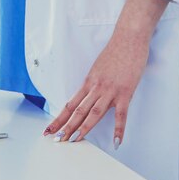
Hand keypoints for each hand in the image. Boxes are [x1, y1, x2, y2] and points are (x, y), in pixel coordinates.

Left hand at [43, 29, 149, 147]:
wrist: (128, 38)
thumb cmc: (115, 50)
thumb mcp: (99, 67)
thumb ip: (94, 82)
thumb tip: (89, 95)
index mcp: (88, 81)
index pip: (70, 104)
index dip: (59, 117)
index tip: (51, 128)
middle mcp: (96, 87)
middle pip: (78, 110)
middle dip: (66, 126)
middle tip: (57, 140)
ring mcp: (110, 90)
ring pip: (94, 113)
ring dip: (84, 128)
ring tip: (75, 140)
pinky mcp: (125, 92)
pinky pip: (121, 114)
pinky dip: (119, 129)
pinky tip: (117, 142)